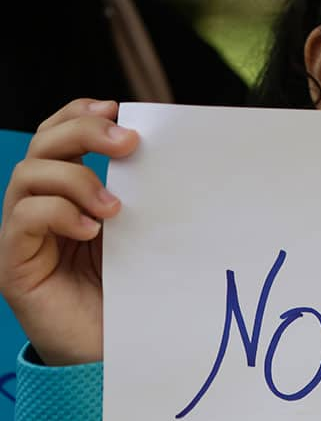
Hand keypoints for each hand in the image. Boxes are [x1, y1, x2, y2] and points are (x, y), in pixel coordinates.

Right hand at [0, 99, 138, 365]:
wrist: (117, 349)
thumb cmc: (132, 287)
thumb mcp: (140, 229)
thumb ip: (140, 193)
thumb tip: (167, 151)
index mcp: (68, 191)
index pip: (59, 134)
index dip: (81, 114)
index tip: (119, 108)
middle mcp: (40, 206)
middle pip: (42, 144)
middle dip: (83, 131)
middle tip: (127, 143)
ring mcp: (23, 235)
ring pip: (28, 175)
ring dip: (76, 178)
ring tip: (113, 207)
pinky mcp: (14, 265)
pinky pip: (23, 219)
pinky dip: (58, 213)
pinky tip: (90, 229)